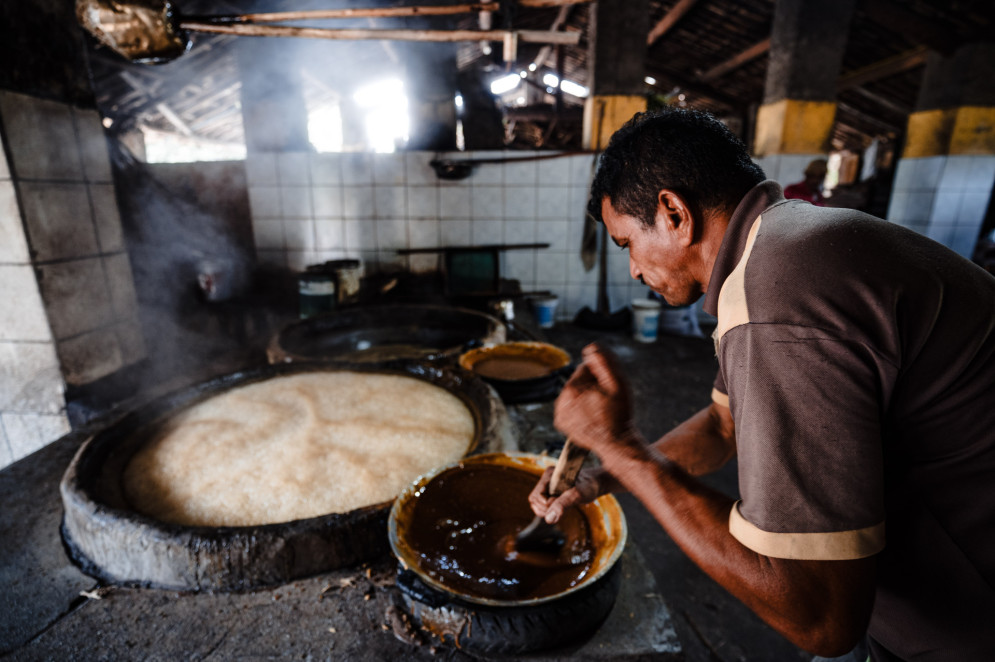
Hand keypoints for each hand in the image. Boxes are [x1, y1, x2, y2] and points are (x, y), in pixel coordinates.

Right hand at [528, 465, 616, 523]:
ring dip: (547, 511)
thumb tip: (549, 519)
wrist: (595, 483)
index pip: (536, 496)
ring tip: (563, 507)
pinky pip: (541, 505)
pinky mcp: (549, 491)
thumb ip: (563, 505)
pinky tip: (561, 507)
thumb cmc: (589, 486)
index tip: (562, 503)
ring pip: (536, 504)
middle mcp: (546, 478)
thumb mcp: (578, 495)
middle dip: (545, 509)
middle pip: (534, 500)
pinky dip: (550, 510)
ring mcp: (546, 485)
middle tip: (562, 509)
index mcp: (550, 474)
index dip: (546, 505)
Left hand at [553, 343, 638, 457]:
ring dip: (587, 398)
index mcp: (571, 389)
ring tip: (601, 410)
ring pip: (575, 395)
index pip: (585, 369)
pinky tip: (593, 417)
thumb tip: (590, 347)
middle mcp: (560, 401)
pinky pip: (572, 408)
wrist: (617, 443)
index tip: (608, 390)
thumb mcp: (617, 383)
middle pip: (579, 382)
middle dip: (592, 387)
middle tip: (606, 401)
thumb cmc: (619, 414)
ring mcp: (560, 414)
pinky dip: (581, 410)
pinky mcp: (562, 424)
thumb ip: (604, 361)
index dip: (600, 377)